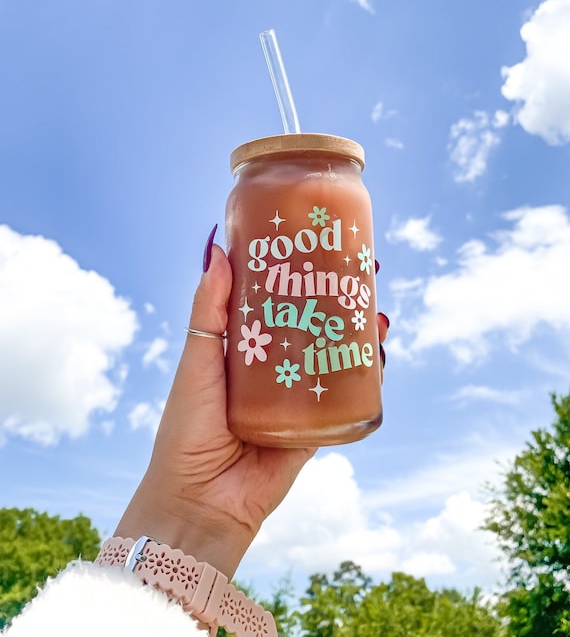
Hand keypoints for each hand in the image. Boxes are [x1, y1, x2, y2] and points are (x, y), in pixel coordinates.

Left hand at [116, 243, 387, 578]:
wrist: (199, 501)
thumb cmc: (186, 428)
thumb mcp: (196, 359)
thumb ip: (208, 309)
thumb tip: (216, 248)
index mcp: (244, 348)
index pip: (277, 300)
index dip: (301, 274)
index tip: (322, 244)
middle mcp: (274, 368)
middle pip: (314, 324)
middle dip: (342, 299)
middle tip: (365, 271)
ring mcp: (297, 397)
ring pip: (336, 357)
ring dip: (362, 334)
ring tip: (378, 311)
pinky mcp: (316, 428)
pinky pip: (345, 399)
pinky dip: (368, 377)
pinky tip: (382, 356)